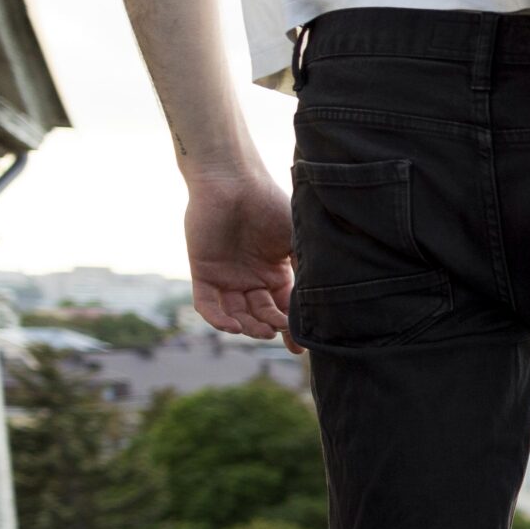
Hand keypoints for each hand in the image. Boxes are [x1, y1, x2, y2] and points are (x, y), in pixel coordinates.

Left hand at [184, 171, 297, 348]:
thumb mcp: (297, 241)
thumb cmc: (269, 205)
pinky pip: (207, 305)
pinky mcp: (202, 272)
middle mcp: (250, 277)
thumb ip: (307, 269)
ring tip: (260, 331)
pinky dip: (219, 320)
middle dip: (271, 327)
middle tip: (280, 332)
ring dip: (248, 328)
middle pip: (261, 315)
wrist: (233, 181)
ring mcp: (226, 276)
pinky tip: (233, 327)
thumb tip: (326, 302)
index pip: (284, 307)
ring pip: (236, 315)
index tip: (300, 347)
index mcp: (274, 271)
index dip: (292, 329)